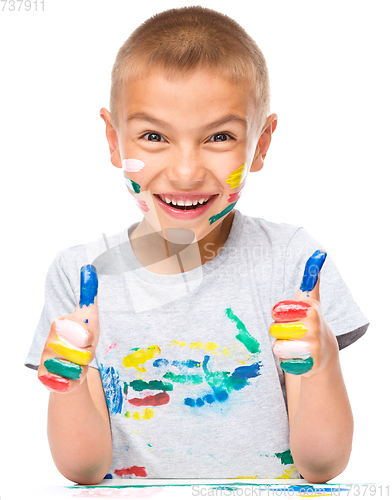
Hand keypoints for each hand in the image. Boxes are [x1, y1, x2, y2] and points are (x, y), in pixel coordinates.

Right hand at [38, 265, 98, 392]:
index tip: (88, 338)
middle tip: (85, 351)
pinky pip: (67, 381)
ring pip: (76, 368)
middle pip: (82, 351)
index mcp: (59, 324)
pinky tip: (70, 375)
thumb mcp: (90, 316)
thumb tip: (88, 267)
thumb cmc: (84, 340)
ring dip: (83, 367)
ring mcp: (45, 359)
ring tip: (79, 363)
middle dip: (88, 354)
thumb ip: (89, 295)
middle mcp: (49, 340)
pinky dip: (74, 380)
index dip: (89, 338)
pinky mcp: (44, 377)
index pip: (83, 332)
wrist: (72, 369)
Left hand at [270, 250, 337, 376]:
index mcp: (310, 308)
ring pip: (277, 346)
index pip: (277, 310)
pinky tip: (298, 357)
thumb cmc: (311, 322)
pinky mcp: (308, 364)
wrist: (324, 354)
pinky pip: (282, 361)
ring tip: (295, 344)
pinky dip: (286, 361)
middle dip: (278, 332)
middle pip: (274, 329)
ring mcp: (312, 346)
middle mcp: (313, 326)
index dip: (279, 314)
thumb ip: (311, 280)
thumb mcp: (311, 300)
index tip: (290, 315)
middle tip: (292, 332)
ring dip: (281, 346)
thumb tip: (320, 251)